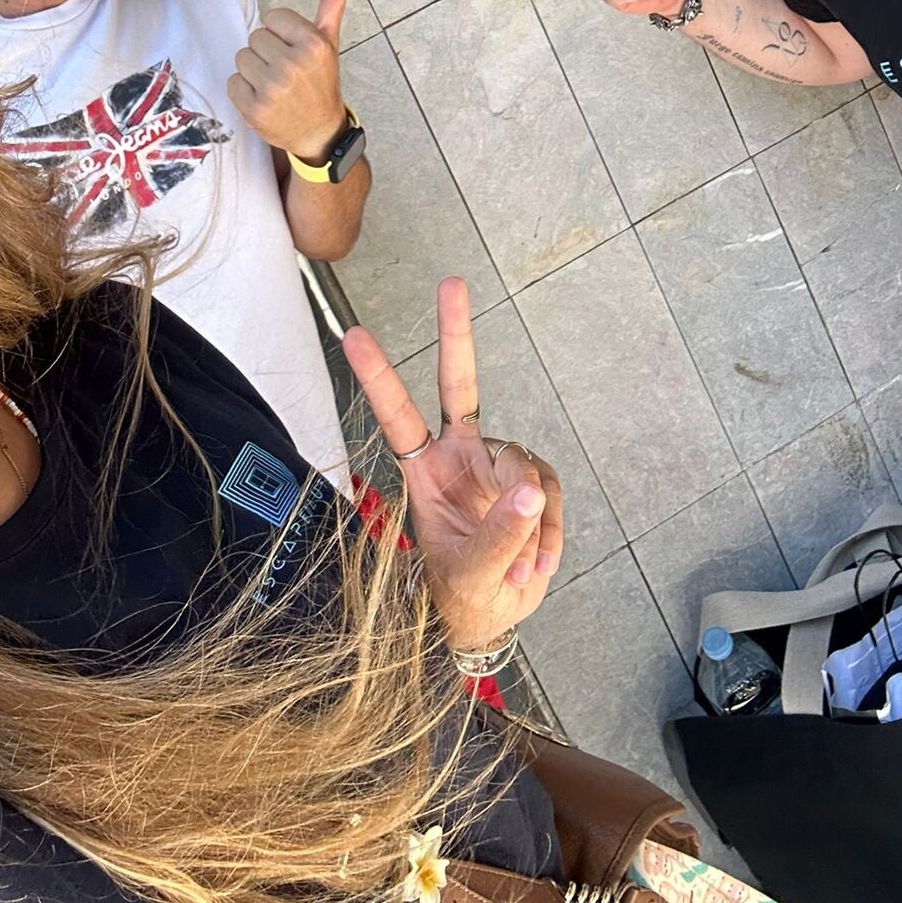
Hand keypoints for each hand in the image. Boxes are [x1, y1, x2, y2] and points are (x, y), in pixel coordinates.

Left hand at [228, 0, 356, 161]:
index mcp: (312, 44)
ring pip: (242, 58)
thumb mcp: (329, 44)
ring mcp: (272, 89)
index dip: (281, 33)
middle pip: (255, 37)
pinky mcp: (254, 110)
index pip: (273, 17)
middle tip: (285, 70)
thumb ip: (331, 7)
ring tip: (274, 84)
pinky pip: (232, 82)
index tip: (293, 50)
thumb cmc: (321, 84)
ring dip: (254, 70)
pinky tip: (263, 98)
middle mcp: (292, 65)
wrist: (319, 133)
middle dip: (267, 51)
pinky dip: (243, 90)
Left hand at [343, 278, 562, 650]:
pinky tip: (537, 561)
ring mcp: (496, 464)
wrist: (493, 620)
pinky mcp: (530, 481)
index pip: (397, 416)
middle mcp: (458, 455)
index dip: (378, 376)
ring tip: (519, 568)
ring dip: (528, 521)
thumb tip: (529, 489)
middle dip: (456, 333)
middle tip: (451, 281)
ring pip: (523, 460)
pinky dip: (549, 531)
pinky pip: (549, 490)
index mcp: (423, 472)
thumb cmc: (463, 596)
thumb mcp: (472, 574)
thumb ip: (499, 534)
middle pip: (459, 385)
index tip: (352, 334)